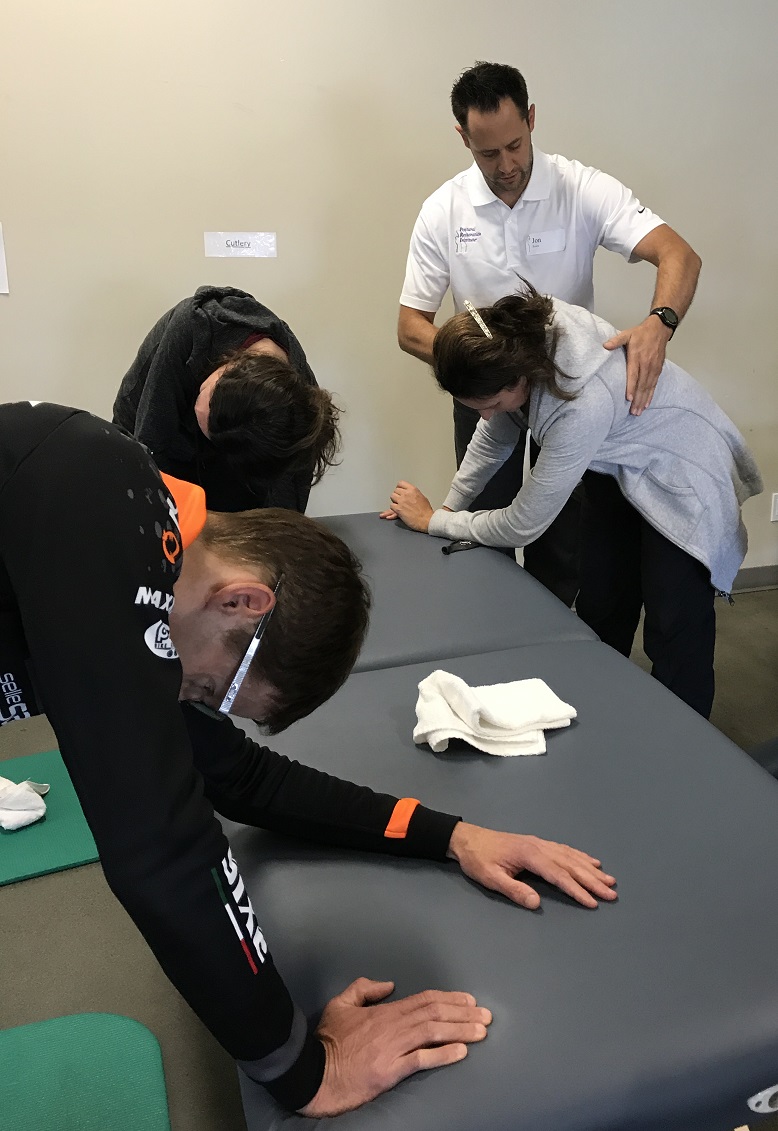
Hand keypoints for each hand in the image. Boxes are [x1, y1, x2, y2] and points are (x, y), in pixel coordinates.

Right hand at [299, 977, 490, 1116]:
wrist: (314, 1072)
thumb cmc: (328, 1039)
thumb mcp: (341, 1004)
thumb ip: (364, 989)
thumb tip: (388, 985)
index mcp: (384, 1010)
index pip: (424, 1000)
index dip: (449, 999)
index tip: (469, 1000)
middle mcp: (393, 1026)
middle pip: (434, 1014)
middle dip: (463, 1014)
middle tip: (486, 1016)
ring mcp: (393, 1048)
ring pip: (433, 1033)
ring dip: (460, 1031)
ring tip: (482, 1032)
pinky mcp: (391, 1071)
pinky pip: (421, 1060)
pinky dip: (443, 1054)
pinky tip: (461, 1052)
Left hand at [379, 481, 434, 531]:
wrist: (426, 520)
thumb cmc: (426, 511)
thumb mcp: (422, 497)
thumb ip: (413, 494)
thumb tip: (408, 494)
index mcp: (413, 490)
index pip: (401, 483)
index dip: (399, 488)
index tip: (400, 492)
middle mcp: (406, 494)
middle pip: (395, 490)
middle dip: (397, 495)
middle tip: (401, 501)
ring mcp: (402, 501)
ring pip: (392, 497)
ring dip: (395, 501)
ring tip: (400, 505)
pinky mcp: (398, 509)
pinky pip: (391, 506)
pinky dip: (394, 509)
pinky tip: (398, 511)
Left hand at [447, 822, 617, 909]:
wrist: (468, 839)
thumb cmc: (478, 860)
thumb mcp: (491, 878)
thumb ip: (514, 890)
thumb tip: (537, 904)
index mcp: (529, 855)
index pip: (558, 875)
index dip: (577, 889)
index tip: (593, 902)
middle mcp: (539, 847)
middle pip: (571, 865)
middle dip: (592, 880)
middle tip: (612, 893)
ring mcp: (540, 843)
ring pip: (571, 856)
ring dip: (591, 869)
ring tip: (610, 879)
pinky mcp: (538, 843)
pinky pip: (565, 849)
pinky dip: (581, 856)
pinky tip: (592, 861)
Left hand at [603, 315, 671, 415]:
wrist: (660, 329)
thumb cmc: (641, 333)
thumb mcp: (627, 334)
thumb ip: (616, 340)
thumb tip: (605, 345)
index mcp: (637, 357)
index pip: (634, 375)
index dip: (631, 387)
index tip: (629, 399)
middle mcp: (647, 364)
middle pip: (642, 385)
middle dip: (638, 400)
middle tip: (633, 412)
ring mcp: (653, 368)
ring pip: (648, 387)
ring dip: (644, 400)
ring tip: (639, 411)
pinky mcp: (658, 370)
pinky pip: (654, 385)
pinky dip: (651, 395)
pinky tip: (647, 403)